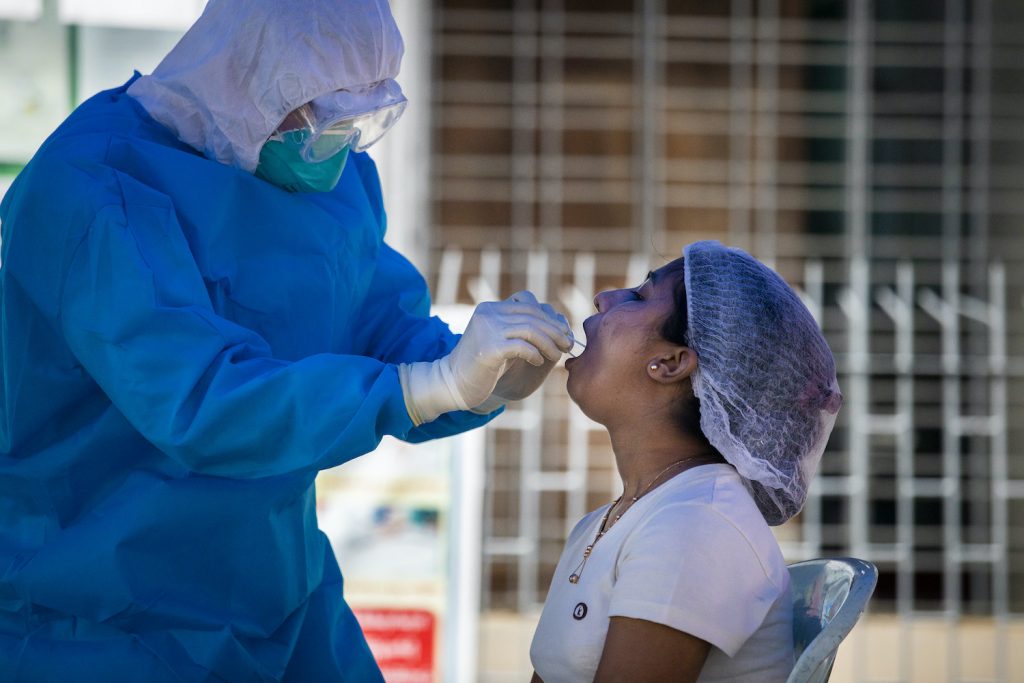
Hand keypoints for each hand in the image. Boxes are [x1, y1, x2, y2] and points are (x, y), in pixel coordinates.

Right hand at [399, 292, 570, 424]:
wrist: (454, 385)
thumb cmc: (485, 367)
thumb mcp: (505, 342)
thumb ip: (526, 331)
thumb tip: (560, 323)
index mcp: (491, 308)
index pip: (528, 302)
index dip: (549, 316)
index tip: (563, 332)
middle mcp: (488, 313)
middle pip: (533, 313)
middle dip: (555, 329)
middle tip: (568, 343)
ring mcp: (487, 329)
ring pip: (530, 329)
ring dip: (549, 343)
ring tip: (556, 355)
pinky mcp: (489, 349)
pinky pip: (522, 347)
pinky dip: (535, 354)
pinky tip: (538, 362)